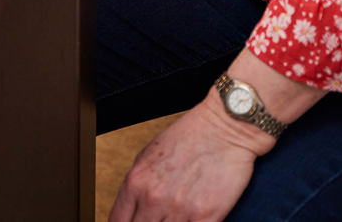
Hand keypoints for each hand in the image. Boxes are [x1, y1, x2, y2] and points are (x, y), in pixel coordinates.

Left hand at [109, 101, 263, 221]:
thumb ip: (138, 184)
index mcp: (137, 180)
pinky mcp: (206, 217)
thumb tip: (131, 207)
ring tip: (174, 217)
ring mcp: (180, 209)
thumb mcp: (149, 155)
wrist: (223, 129)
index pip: (118, 220)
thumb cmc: (188, 137)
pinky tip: (189, 221)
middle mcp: (154, 197)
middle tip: (156, 219)